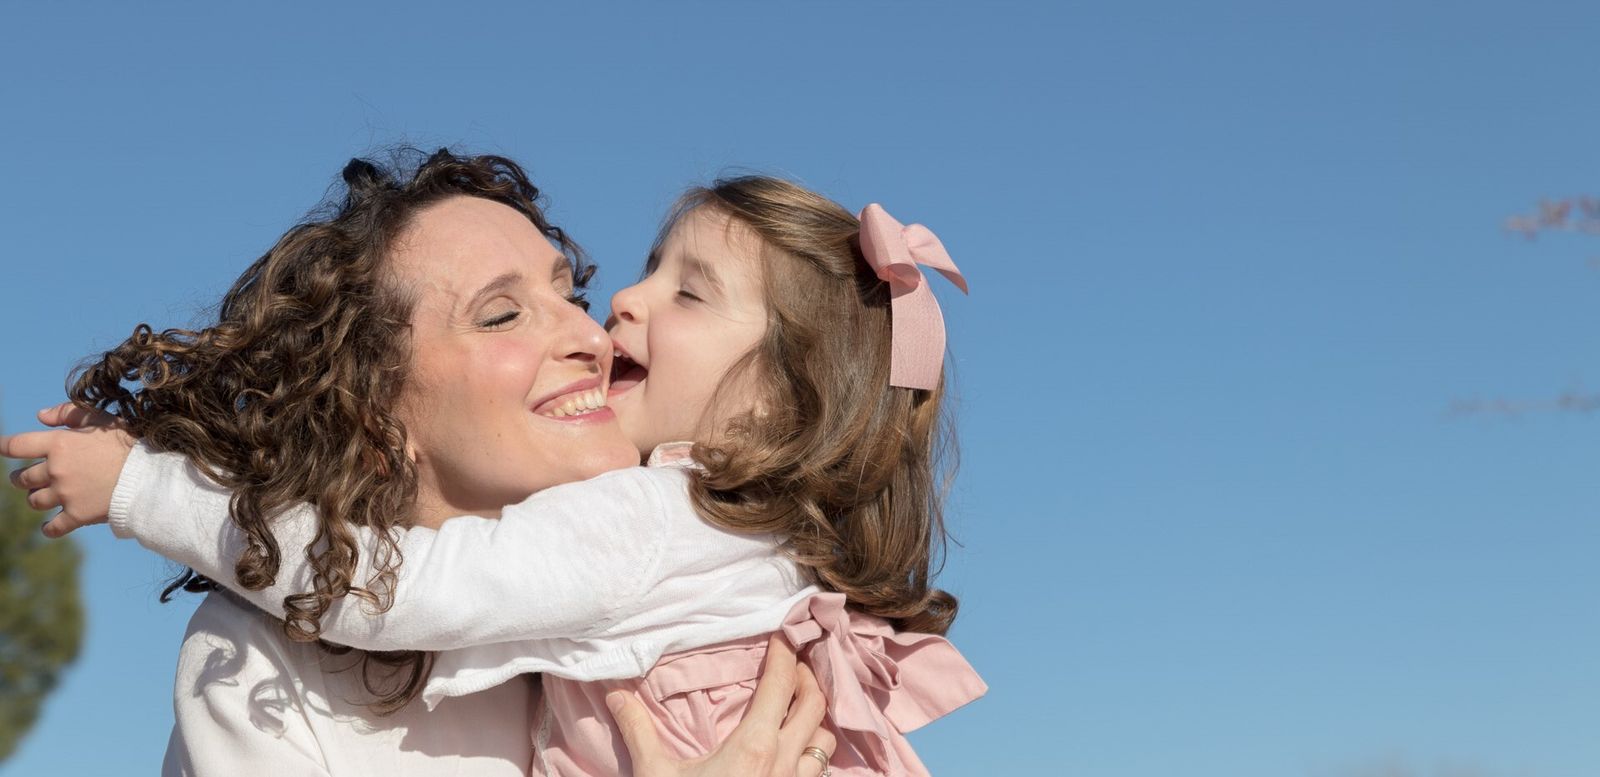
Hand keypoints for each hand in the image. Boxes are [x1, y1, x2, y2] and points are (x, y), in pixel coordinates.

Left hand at [1, 402, 134, 537]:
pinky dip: (48, 528)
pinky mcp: (78, 515)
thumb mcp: (101, 418)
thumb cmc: (129, 443)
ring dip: (34, 498)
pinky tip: (48, 527)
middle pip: (21, 478)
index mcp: (59, 444)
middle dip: (19, 478)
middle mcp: (56, 471)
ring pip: (34, 501)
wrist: (151, 476)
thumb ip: (68, 413)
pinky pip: (52, 527)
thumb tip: (39, 417)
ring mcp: (65, 495)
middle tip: (22, 478)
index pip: (17, 446)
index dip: (3, 446)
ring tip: (40, 497)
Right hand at [608, 635, 836, 776]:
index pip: (781, 683)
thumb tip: (615, 693)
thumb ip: (638, 729)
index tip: (782, 634)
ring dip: (816, 716)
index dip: (785, 653)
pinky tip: (797, 753)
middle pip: (815, 703)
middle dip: (806, 676)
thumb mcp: (656, 774)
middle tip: (791, 663)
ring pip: (825, 739)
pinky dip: (815, 753)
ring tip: (798, 705)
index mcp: (754, 745)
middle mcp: (785, 762)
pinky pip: (819, 772)